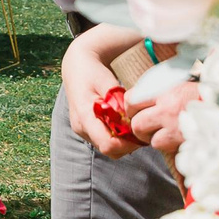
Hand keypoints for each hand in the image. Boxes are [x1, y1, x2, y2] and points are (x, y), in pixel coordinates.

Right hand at [62, 36, 144, 158]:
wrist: (77, 69)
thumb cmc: (93, 73)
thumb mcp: (107, 83)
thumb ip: (118, 102)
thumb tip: (131, 120)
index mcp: (84, 116)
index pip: (107, 144)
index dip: (127, 143)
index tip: (141, 131)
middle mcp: (81, 128)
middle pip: (110, 150)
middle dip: (129, 144)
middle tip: (142, 129)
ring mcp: (83, 131)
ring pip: (109, 149)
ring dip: (124, 143)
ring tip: (134, 126)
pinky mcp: (87, 131)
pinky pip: (105, 142)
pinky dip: (118, 138)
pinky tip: (125, 125)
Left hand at [127, 81, 199, 155]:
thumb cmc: (203, 91)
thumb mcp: (179, 80)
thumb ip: (158, 86)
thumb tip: (140, 96)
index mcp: (164, 89)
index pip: (131, 100)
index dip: (130, 108)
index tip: (135, 110)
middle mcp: (167, 107)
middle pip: (137, 123)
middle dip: (139, 126)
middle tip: (146, 126)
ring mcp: (175, 126)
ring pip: (149, 139)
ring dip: (153, 138)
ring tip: (162, 133)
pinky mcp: (184, 140)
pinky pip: (165, 147)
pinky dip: (167, 145)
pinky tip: (175, 138)